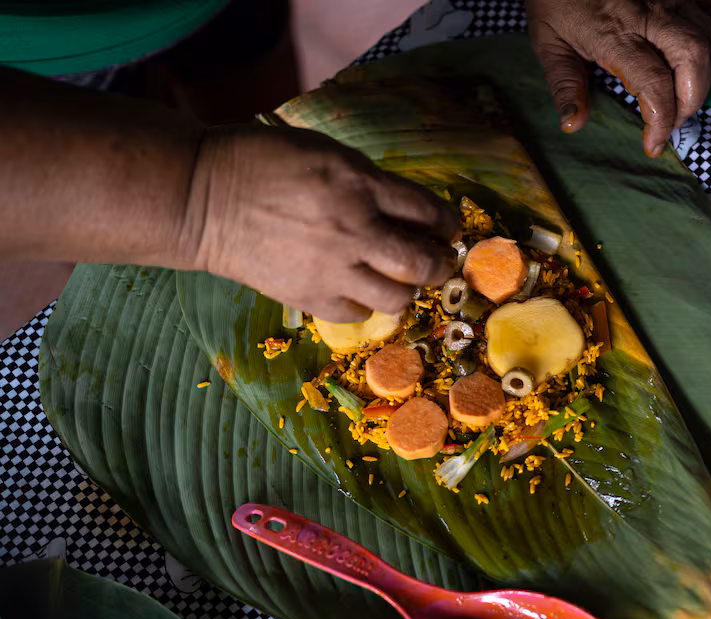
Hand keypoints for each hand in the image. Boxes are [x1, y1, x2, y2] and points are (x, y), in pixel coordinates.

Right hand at [182, 125, 458, 321]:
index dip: (446, 224)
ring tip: (399, 280)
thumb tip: (408, 211)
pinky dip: (366, 304)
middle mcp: (352, 230)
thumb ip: (369, 181)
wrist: (201, 198)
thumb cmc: (263, 162)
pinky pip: (357, 312)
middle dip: (440, 265)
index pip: (426, 211)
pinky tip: (360, 289)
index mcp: (359, 185)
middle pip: (421, 263)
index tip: (448, 230)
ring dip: (407, 290)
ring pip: (396, 297)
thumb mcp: (325, 152)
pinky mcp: (308, 296)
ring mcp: (331, 269)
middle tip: (439, 263)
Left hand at [526, 0, 710, 157]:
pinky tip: (700, 57)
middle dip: (691, 101)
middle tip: (673, 120)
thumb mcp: (548, 41)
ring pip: (710, 39)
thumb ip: (564, 84)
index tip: (654, 143)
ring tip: (682, 94)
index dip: (661, 121)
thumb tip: (573, 124)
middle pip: (693, 61)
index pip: (654, 84)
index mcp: (614, 32)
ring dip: (704, 76)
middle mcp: (650, 12)